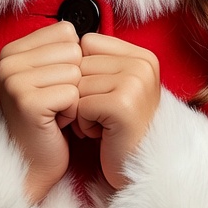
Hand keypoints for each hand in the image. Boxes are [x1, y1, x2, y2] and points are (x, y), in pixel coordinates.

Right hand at [0, 22, 81, 203]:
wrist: (33, 162)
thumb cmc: (48, 118)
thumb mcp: (50, 74)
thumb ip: (62, 48)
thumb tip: (91, 32)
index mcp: (12, 49)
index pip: (67, 32)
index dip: (71, 60)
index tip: (53, 85)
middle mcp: (8, 61)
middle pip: (73, 51)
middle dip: (74, 80)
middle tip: (55, 102)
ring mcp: (14, 81)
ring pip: (75, 72)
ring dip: (74, 97)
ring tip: (54, 113)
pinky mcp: (27, 102)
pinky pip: (73, 93)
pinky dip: (72, 112)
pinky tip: (55, 124)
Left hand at [76, 33, 160, 189]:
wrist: (137, 170)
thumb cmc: (118, 129)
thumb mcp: (114, 86)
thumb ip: (98, 60)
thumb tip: (64, 38)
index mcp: (142, 56)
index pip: (87, 42)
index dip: (82, 70)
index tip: (99, 94)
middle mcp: (143, 64)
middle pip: (80, 63)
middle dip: (80, 93)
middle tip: (101, 115)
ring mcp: (136, 83)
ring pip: (77, 84)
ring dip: (80, 110)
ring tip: (102, 125)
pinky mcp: (123, 105)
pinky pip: (81, 104)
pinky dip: (84, 124)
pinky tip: (102, 134)